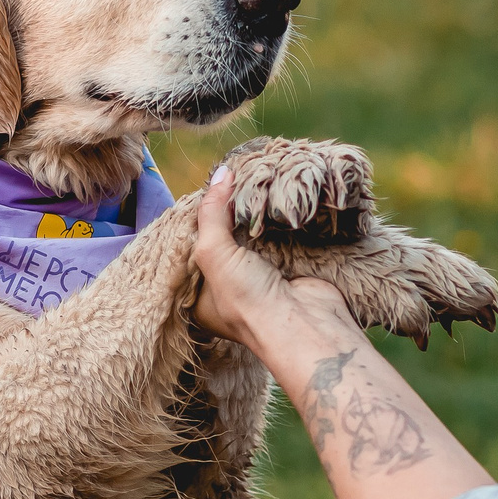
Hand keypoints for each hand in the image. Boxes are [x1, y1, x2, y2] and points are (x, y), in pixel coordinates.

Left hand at [189, 165, 354, 350]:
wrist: (305, 325)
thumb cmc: (248, 300)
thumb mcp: (214, 255)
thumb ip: (212, 213)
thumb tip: (222, 172)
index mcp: (200, 294)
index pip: (192, 248)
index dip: (196, 218)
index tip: (203, 186)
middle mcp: (228, 287)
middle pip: (223, 239)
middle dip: (227, 212)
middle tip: (230, 176)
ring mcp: (260, 278)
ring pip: (252, 235)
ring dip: (254, 211)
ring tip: (253, 178)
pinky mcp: (287, 267)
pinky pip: (278, 235)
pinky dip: (278, 217)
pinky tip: (276, 194)